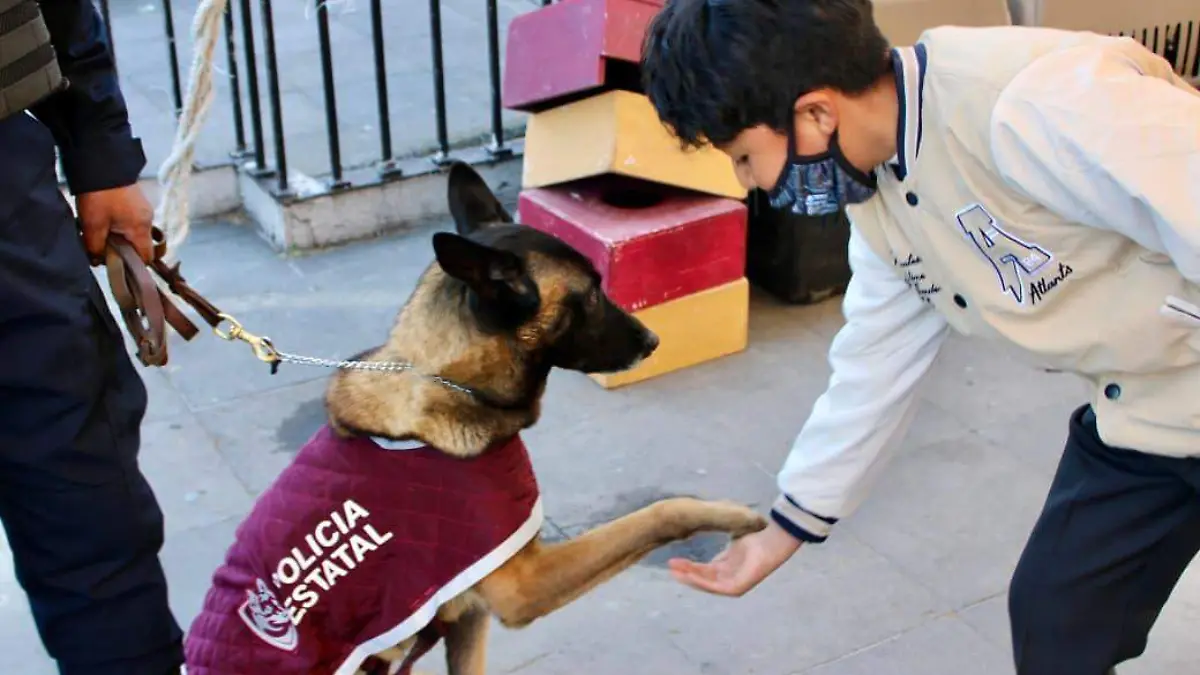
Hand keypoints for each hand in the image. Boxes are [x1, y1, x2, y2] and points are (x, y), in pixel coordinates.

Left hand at [76, 184, 154, 263]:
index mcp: (141, 228)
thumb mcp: (93, 225)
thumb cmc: (99, 195)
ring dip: (119, 236)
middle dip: (122, 250)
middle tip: (102, 247)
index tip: (116, 265)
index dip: (133, 266)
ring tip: (100, 230)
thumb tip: (97, 260)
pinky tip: (104, 218)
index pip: (146, 258)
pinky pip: (131, 220)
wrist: (100, 163)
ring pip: (134, 232)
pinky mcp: (136, 200)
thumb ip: (95, 247)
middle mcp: (147, 219)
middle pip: (140, 245)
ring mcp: (143, 208)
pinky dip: (119, 224)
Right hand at [667, 518, 800, 596]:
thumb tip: (704, 522)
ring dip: (690, 578)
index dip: (689, 567)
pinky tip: (689, 575)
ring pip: (708, 585)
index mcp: (729, 567)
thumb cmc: (756, 533)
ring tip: (675, 571)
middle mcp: (731, 577)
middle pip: (704, 579)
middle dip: (686, 573)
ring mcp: (736, 585)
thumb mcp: (732, 536)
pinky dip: (702, 582)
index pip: (705, 571)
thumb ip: (719, 536)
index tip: (673, 561)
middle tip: (670, 567)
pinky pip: (717, 588)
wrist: (772, 535)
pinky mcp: (739, 588)